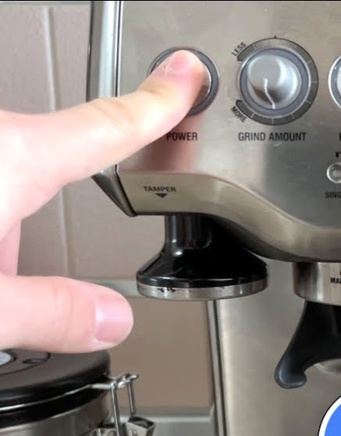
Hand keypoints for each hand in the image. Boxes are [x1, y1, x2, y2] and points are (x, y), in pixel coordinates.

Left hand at [0, 50, 203, 352]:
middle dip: (56, 192)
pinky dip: (0, 211)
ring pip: (12, 165)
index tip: (184, 76)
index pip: (109, 125)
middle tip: (31, 250)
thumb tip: (109, 318)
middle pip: (51, 150)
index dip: (159, 102)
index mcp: (9, 161)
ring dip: (8, 214)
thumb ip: (53, 311)